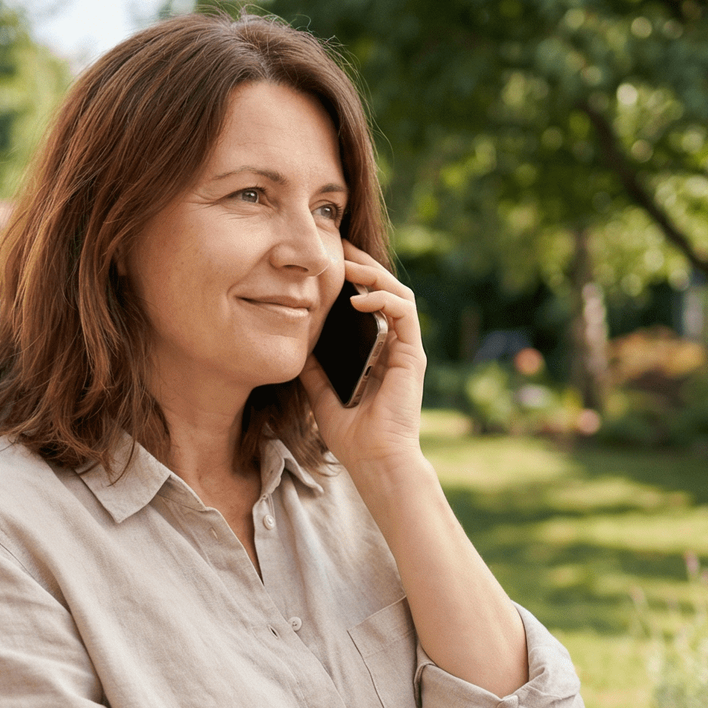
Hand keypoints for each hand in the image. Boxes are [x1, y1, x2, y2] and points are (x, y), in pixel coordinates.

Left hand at [299, 240, 426, 474]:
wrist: (375, 462)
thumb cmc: (353, 436)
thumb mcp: (321, 394)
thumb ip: (313, 369)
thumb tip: (294, 344)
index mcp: (376, 353)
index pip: (368, 305)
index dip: (351, 280)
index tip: (327, 263)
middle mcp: (395, 347)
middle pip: (384, 292)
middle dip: (362, 265)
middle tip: (337, 245)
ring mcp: (406, 350)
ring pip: (398, 294)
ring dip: (374, 275)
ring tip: (348, 264)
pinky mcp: (413, 356)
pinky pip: (404, 313)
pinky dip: (383, 299)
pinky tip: (358, 298)